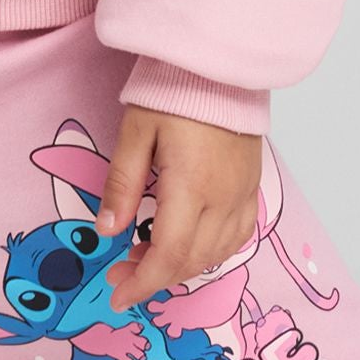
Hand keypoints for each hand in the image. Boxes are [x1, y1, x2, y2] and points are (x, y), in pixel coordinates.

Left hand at [93, 102, 260, 310]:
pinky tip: (190, 245)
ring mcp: (244, 194)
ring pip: (217, 254)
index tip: (118, 296)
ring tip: (147, 254)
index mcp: (191, 187)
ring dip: (182, 266)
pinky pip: (239, 235)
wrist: (218, 63)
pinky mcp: (253, 186)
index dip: (142, 283)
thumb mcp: (135, 132)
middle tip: (121, 271)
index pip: (168, 254)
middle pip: (192, 260)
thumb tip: (106, 231)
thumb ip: (122, 184)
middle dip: (154, 276)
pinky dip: (213, 251)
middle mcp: (223, 199)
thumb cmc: (172, 92)